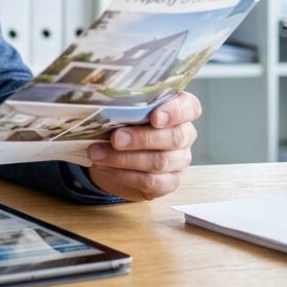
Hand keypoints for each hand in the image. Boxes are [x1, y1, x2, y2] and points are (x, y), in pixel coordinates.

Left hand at [86, 92, 200, 200]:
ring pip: (160, 161)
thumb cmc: (121, 122)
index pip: (190, 108)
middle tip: (115, 138)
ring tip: (97, 154)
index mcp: (179, 110)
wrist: (113, 154)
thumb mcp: (122, 109)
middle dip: (142, 138)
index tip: (155, 117)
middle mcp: (184, 135)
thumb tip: (104, 105)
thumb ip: (124, 104)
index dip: (175, 112)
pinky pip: (151, 181)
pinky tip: (105, 167)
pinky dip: (124, 174)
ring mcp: (179, 160)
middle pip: (174, 137)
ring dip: (125, 158)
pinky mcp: (168, 182)